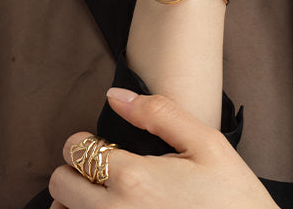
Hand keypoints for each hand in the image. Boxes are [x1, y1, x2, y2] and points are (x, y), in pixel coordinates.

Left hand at [48, 88, 277, 208]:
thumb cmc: (232, 197)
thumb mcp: (206, 144)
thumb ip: (158, 113)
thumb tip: (115, 95)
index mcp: (134, 177)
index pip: (76, 149)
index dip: (84, 141)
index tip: (102, 145)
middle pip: (60, 183)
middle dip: (75, 170)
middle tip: (101, 169)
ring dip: (76, 202)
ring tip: (104, 196)